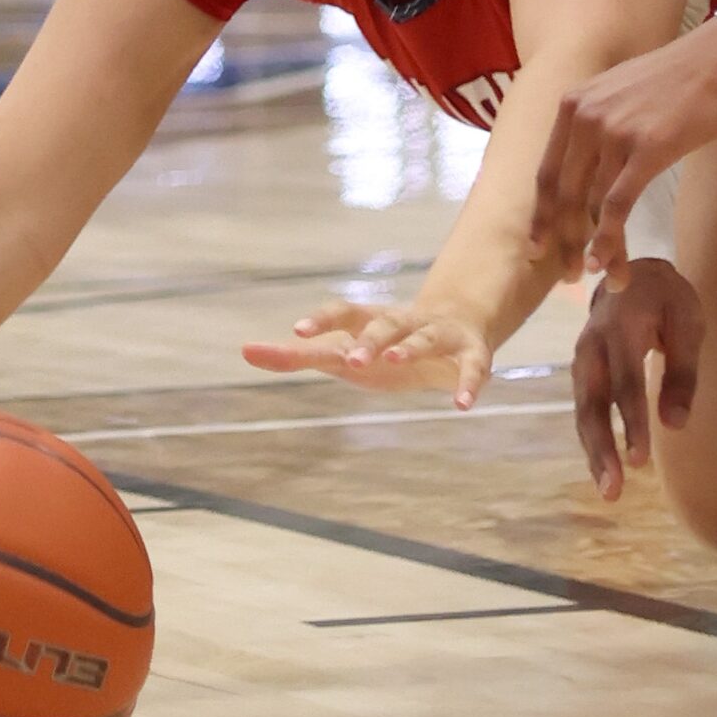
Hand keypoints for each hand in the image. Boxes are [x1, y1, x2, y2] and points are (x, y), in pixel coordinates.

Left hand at [241, 296, 494, 409]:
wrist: (457, 325)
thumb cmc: (384, 345)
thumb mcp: (343, 351)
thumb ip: (298, 355)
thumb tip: (245, 351)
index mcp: (371, 320)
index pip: (344, 311)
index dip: (323, 320)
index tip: (296, 332)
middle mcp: (405, 322)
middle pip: (386, 323)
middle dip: (370, 339)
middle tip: (351, 360)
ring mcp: (438, 335)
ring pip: (427, 336)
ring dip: (411, 347)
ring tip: (394, 360)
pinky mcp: (470, 353)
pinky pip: (471, 368)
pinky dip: (468, 384)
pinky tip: (462, 405)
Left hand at [531, 19, 716, 280]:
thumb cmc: (677, 82)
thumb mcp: (619, 94)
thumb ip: (595, 126)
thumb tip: (588, 172)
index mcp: (573, 105)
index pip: (547, 172)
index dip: (542, 215)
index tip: (539, 247)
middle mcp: (585, 117)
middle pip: (563, 194)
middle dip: (562, 240)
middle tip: (566, 275)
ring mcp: (613, 132)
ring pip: (592, 206)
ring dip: (593, 248)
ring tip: (599, 276)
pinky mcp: (646, 148)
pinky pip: (618, 204)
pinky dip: (610, 239)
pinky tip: (609, 263)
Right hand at [571, 260, 702, 499]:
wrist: (632, 272)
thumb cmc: (668, 300)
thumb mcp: (687, 324)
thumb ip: (682, 372)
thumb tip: (676, 424)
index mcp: (620, 328)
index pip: (626, 382)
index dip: (632, 421)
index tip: (640, 458)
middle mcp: (592, 346)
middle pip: (592, 403)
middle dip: (602, 448)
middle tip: (614, 489)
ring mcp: (582, 359)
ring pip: (583, 411)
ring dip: (593, 452)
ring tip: (609, 489)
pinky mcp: (582, 371)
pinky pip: (584, 409)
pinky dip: (592, 440)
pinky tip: (604, 469)